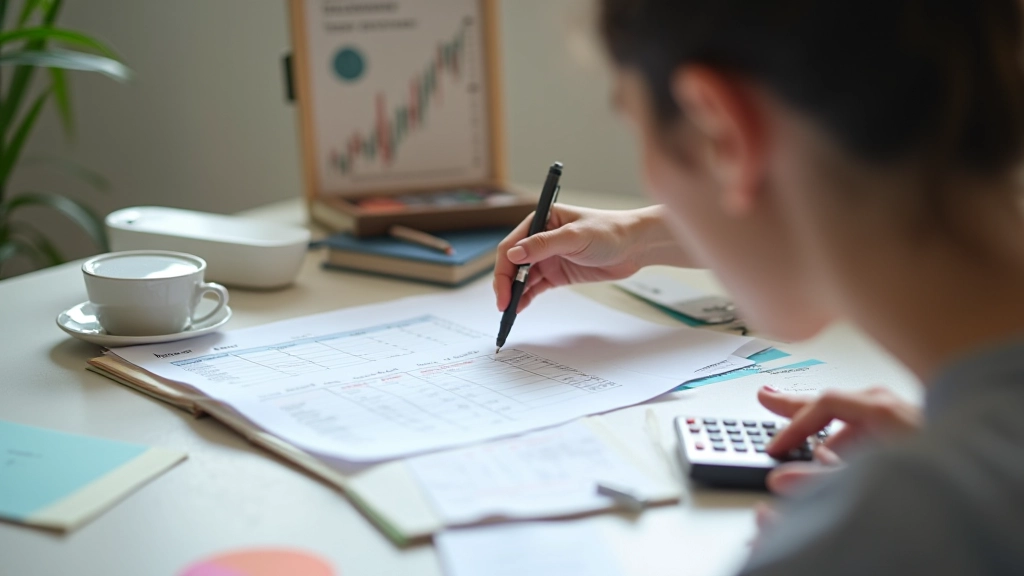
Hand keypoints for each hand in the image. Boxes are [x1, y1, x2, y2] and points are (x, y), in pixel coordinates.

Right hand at [493, 204, 690, 311]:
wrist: (636, 246)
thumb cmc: (610, 231)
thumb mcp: (575, 237)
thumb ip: (543, 245)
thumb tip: (514, 254)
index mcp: (541, 221)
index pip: (511, 245)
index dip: (503, 269)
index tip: (503, 289)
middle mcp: (540, 239)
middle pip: (513, 264)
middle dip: (506, 284)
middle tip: (504, 306)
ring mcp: (548, 257)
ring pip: (522, 278)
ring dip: (515, 293)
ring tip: (510, 311)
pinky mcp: (557, 273)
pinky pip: (535, 287)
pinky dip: (526, 297)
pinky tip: (520, 307)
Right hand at [757, 385, 921, 494]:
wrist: (972, 474)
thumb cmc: (931, 469)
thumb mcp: (868, 478)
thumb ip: (821, 480)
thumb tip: (783, 478)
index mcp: (880, 409)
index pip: (824, 405)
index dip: (794, 426)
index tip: (776, 446)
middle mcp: (890, 403)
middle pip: (832, 397)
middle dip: (795, 402)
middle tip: (765, 396)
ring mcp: (901, 412)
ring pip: (850, 410)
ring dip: (824, 424)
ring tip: (801, 438)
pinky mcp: (908, 425)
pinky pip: (867, 421)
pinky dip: (846, 430)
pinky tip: (838, 450)